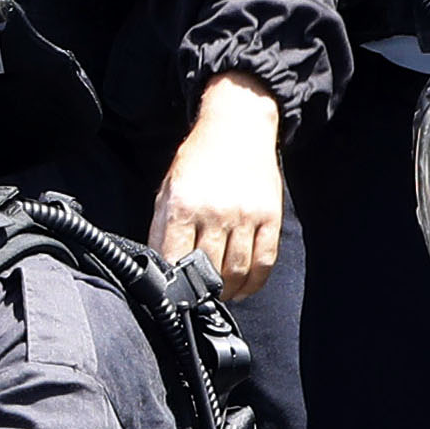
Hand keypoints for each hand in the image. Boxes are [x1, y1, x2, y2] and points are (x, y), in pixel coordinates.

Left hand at [149, 75, 284, 299]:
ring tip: (220, 295)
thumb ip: (162, 227)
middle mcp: (214, 212)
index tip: (174, 296)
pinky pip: (264, 261)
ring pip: (236, 271)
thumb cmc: (197, 162)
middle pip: (208, 270)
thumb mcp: (167, 189)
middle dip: (202, 292)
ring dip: (228, 292)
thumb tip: (160, 266)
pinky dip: (254, 282)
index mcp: (182, 206)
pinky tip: (243, 288)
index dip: (173, 284)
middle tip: (198, 299)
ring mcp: (245, 215)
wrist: (236, 129)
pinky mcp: (269, 216)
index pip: (174, 259)